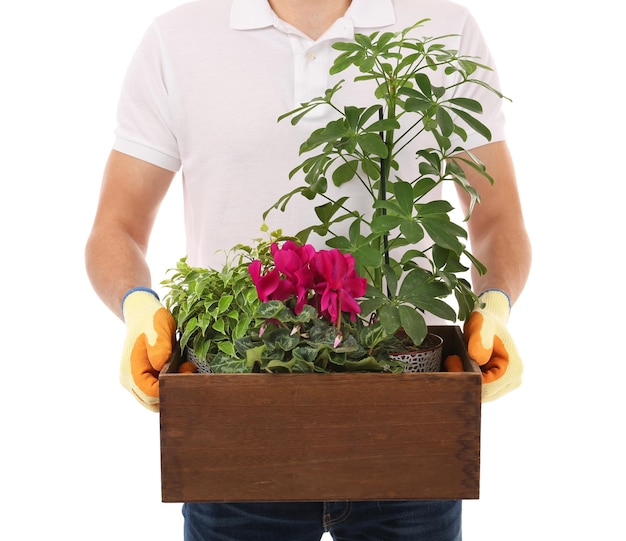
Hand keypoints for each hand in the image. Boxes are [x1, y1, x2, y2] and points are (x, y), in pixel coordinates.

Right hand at [120, 288, 175, 410]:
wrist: (141, 312)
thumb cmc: (150, 319)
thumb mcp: (158, 328)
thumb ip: (160, 347)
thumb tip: (161, 367)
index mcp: (130, 371)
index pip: (151, 394)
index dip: (170, 388)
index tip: (187, 371)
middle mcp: (129, 380)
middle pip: (152, 403)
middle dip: (172, 391)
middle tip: (188, 370)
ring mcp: (134, 381)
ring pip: (154, 399)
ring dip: (171, 388)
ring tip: (184, 368)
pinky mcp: (142, 378)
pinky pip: (155, 391)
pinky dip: (168, 384)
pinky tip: (180, 369)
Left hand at [463, 289, 522, 401]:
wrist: (490, 320)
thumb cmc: (487, 321)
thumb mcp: (482, 325)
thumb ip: (480, 340)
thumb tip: (478, 359)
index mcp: (513, 369)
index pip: (486, 386)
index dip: (466, 377)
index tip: (453, 361)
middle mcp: (513, 380)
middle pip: (483, 394)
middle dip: (464, 380)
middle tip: (451, 361)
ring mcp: (505, 384)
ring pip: (480, 393)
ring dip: (466, 380)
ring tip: (456, 361)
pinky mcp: (497, 384)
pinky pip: (479, 389)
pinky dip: (468, 380)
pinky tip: (460, 366)